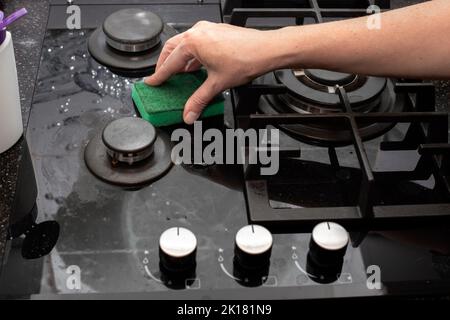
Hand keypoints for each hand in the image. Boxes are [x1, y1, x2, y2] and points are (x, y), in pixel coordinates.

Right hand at [145, 21, 283, 123]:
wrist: (267, 49)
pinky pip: (196, 43)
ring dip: (178, 59)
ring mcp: (207, 30)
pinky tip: (194, 66)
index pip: (169, 62)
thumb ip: (199, 100)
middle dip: (164, 64)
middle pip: (172, 49)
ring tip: (176, 74)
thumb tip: (189, 113)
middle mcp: (198, 32)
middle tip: (160, 78)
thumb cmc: (246, 59)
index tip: (151, 82)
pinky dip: (190, 55)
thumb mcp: (217, 84)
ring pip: (184, 44)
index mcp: (193, 42)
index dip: (159, 76)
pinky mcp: (216, 32)